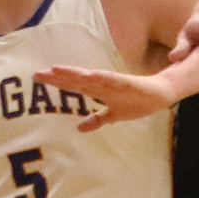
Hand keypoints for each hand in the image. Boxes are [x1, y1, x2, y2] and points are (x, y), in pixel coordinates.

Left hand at [36, 63, 183, 131]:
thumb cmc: (137, 101)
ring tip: (57, 69)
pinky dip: (101, 77)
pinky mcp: (128, 83)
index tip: (38, 77)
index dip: (56, 81)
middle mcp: (102, 83)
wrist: (161, 94)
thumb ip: (97, 119)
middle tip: (37, 73)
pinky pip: (112, 80)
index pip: (73, 85)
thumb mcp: (113, 115)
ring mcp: (114, 82)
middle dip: (57, 77)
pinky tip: (90, 74)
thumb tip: (79, 128)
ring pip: (89, 77)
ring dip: (74, 74)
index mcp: (98, 90)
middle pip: (76, 79)